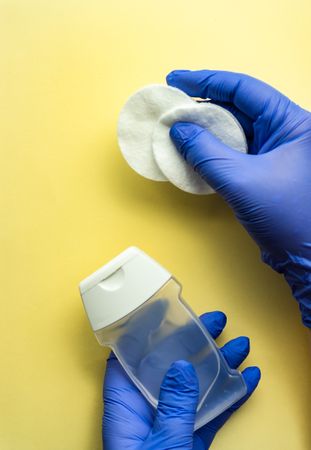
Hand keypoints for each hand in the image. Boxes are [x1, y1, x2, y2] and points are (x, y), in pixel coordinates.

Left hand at [103, 311, 259, 448]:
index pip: (127, 357)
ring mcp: (171, 422)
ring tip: (239, 344)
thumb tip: (177, 367)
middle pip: (167, 363)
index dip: (142, 330)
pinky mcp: (191, 438)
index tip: (161, 310)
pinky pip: (211, 409)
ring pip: (194, 383)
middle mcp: (147, 409)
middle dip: (192, 340)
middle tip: (214, 321)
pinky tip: (248, 379)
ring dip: (218, 363)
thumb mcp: (162, 444)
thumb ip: (172, 406)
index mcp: (126, 407)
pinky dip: (230, 394)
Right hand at [166, 69, 310, 327]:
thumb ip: (206, 152)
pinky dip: (211, 150)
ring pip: (234, 129)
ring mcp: (276, 150)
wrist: (305, 259)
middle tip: (171, 106)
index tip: (177, 80)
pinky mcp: (265, 168)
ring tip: (176, 127)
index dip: (207, 81)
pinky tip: (191, 149)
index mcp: (293, 123)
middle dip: (202, 106)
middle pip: (238, 107)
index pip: (245, 89)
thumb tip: (178, 130)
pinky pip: (234, 150)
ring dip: (205, 129)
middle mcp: (286, 131)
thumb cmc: (289, 219)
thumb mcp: (241, 181)